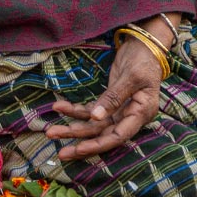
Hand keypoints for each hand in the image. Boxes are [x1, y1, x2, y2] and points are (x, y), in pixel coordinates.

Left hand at [46, 37, 163, 160]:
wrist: (145, 44)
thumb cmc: (143, 60)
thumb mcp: (130, 77)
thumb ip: (113, 98)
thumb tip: (95, 118)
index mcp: (141, 113)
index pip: (119, 136)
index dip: (99, 144)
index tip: (78, 149)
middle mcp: (130, 116)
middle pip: (103, 133)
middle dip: (80, 140)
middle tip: (60, 152)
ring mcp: (119, 110)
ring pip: (93, 125)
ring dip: (73, 128)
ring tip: (51, 131)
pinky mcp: (109, 102)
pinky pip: (90, 111)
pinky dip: (74, 110)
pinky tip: (59, 107)